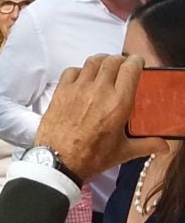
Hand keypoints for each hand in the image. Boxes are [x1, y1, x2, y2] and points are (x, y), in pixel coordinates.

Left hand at [35, 54, 167, 181]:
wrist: (58, 161)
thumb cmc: (91, 157)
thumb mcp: (123, 151)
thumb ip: (146, 144)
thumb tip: (163, 146)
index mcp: (119, 102)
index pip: (131, 68)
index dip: (135, 62)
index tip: (136, 64)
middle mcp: (99, 91)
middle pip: (111, 61)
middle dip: (119, 61)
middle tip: (120, 68)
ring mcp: (78, 89)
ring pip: (92, 62)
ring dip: (100, 62)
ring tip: (103, 69)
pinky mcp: (61, 91)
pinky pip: (72, 70)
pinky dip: (79, 71)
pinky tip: (82, 79)